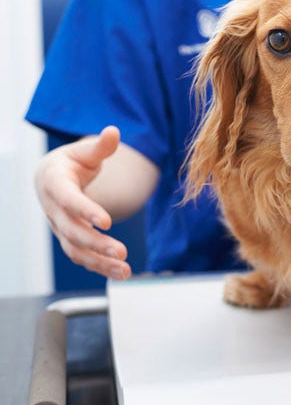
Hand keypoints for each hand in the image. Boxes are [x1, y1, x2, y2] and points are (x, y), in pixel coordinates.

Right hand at [34, 126, 131, 279]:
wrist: (53, 178)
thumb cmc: (72, 162)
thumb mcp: (84, 152)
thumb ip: (101, 146)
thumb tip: (114, 131)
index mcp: (55, 184)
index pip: (68, 200)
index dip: (86, 210)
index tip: (106, 221)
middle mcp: (54, 210)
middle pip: (72, 231)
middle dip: (97, 243)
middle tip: (122, 251)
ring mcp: (60, 227)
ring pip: (76, 250)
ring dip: (100, 262)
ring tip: (125, 270)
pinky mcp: (69, 240)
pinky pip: (82, 257)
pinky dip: (100, 267)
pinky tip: (121, 273)